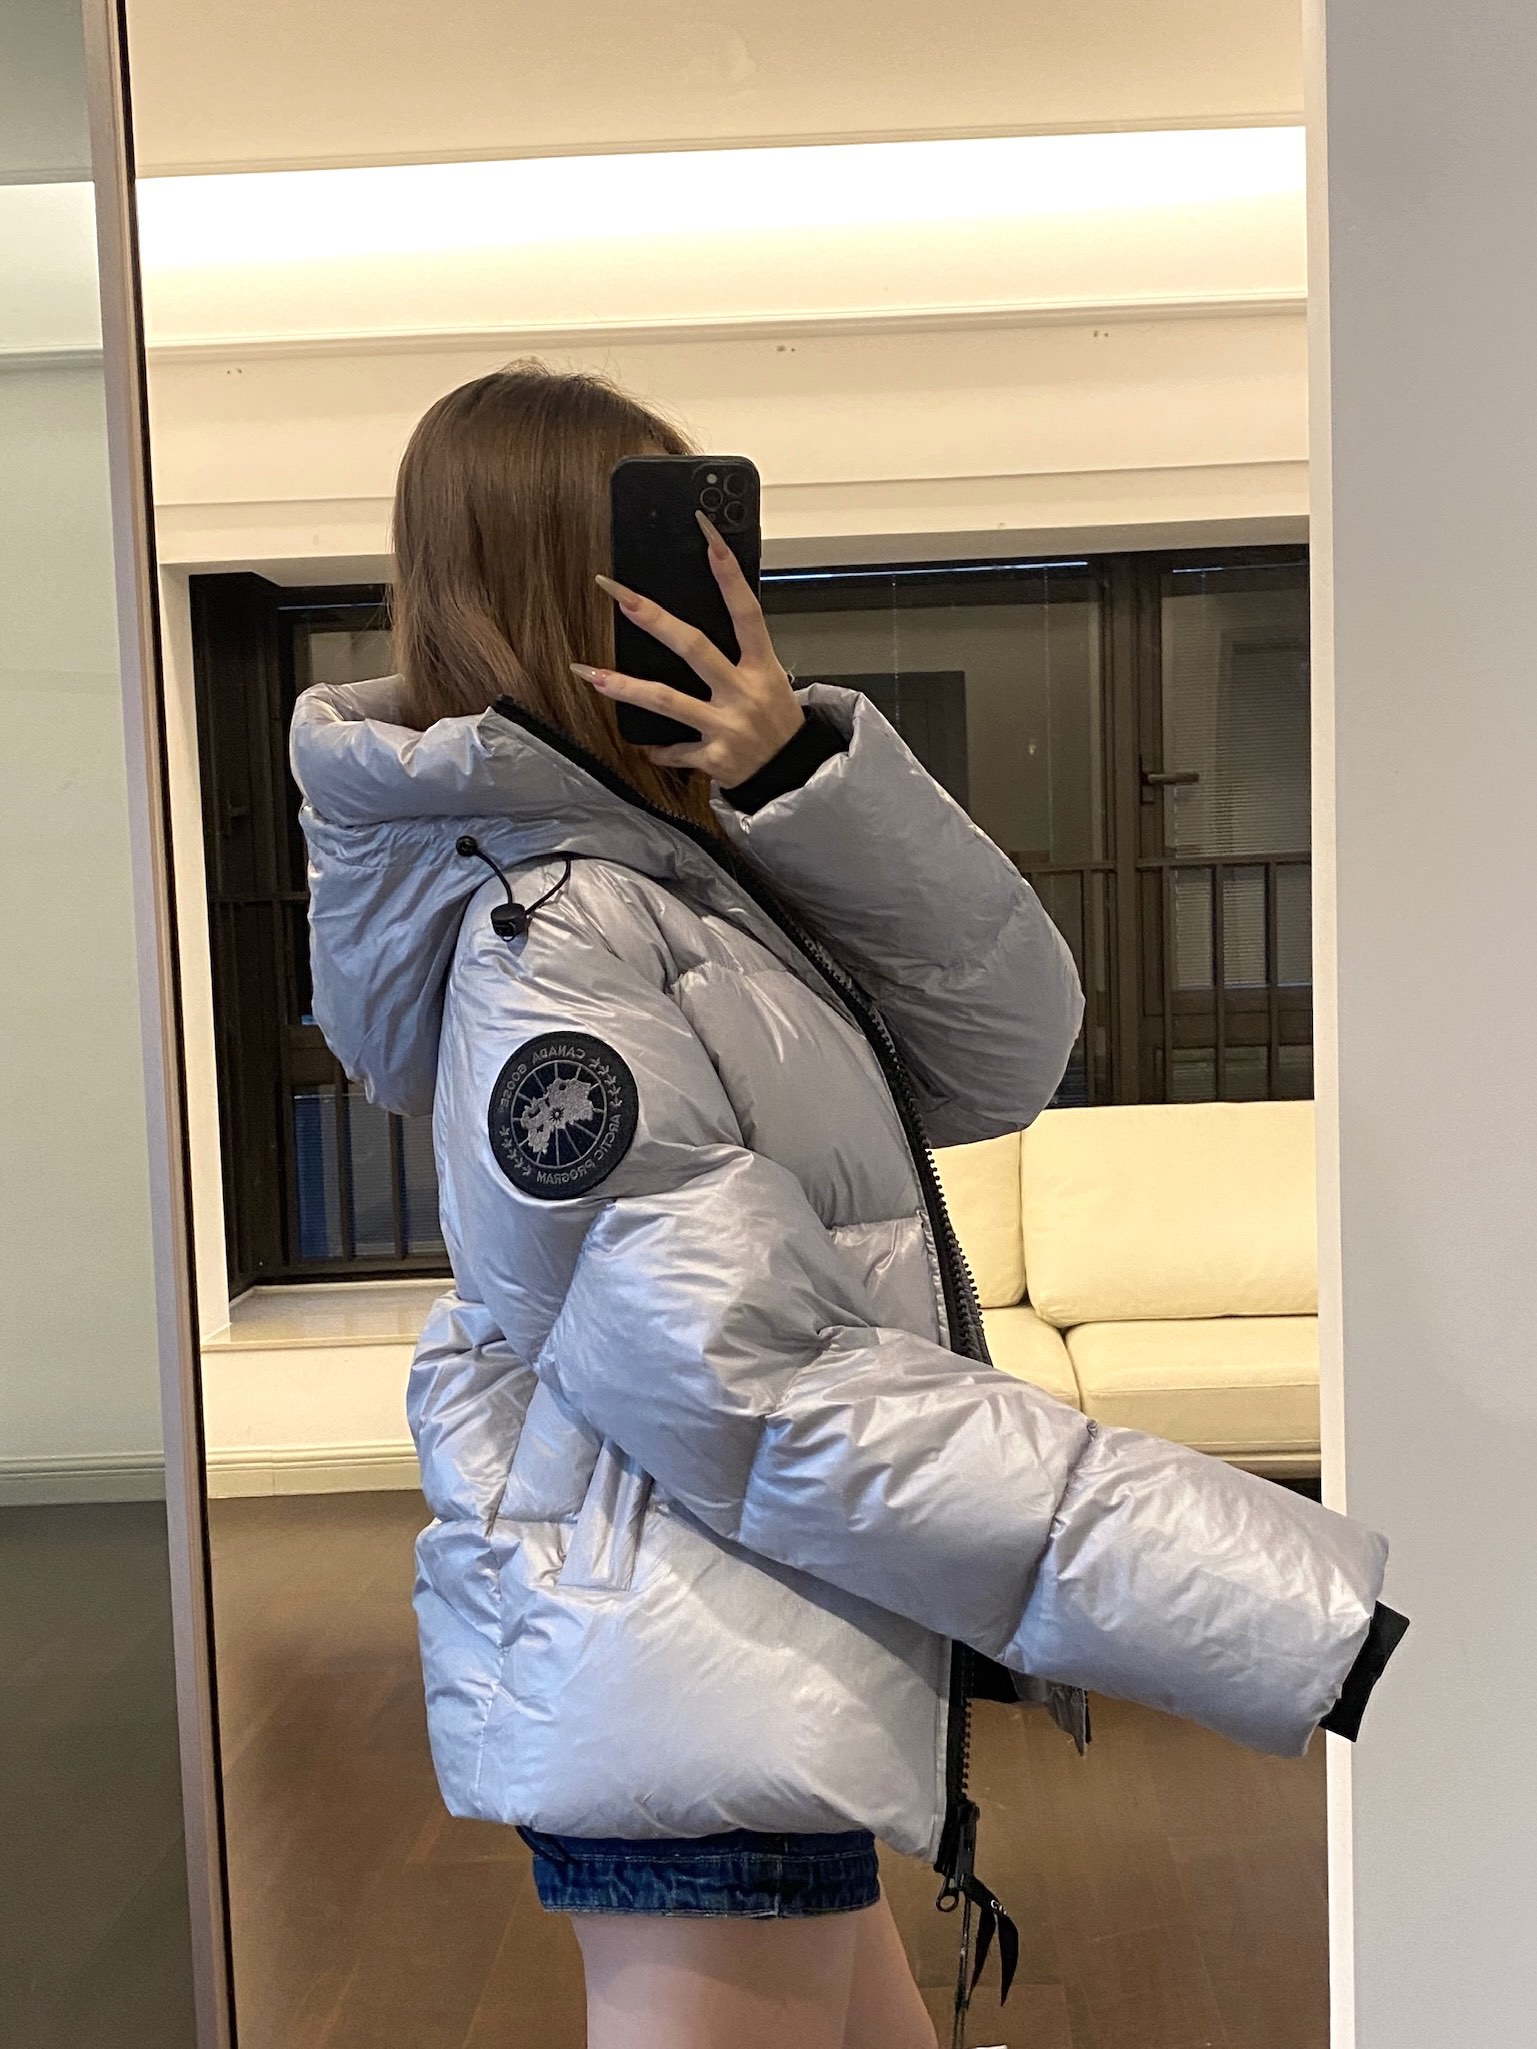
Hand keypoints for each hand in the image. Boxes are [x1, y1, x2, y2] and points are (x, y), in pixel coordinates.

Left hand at [572, 511, 802, 786]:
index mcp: (762, 667)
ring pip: (668, 701)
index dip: (728, 572)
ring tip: (589, 674)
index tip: (706, 533)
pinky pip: (675, 750)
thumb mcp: (770, 681)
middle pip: (694, 647)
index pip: (745, 610)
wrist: (796, 777)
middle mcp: (744, 692)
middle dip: (654, 619)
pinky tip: (642, 744)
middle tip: (617, 594)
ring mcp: (728, 726)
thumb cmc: (776, 723)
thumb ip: (740, 654)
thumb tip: (693, 625)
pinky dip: (657, 748)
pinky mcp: (715, 758)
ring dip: (626, 687)